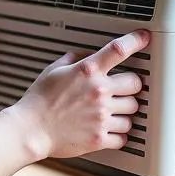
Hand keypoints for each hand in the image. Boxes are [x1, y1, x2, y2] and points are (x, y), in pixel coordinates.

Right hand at [8, 30, 149, 159]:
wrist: (30, 129)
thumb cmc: (39, 101)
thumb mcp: (54, 70)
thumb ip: (76, 59)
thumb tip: (90, 54)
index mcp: (87, 72)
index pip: (118, 49)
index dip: (136, 40)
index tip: (144, 37)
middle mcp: (98, 92)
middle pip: (136, 84)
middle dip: (131, 85)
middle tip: (122, 89)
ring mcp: (101, 116)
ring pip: (133, 111)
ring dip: (125, 110)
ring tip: (111, 111)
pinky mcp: (100, 138)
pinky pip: (124, 135)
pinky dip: (119, 133)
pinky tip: (109, 129)